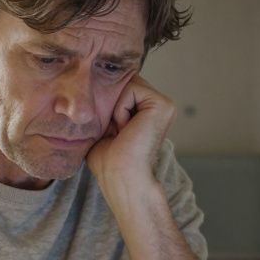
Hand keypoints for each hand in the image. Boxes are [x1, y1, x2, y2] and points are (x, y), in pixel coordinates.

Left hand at [86, 76, 174, 193]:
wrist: (120, 177)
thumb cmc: (108, 161)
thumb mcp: (103, 126)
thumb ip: (106, 105)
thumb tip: (95, 85)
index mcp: (147, 111)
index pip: (120, 87)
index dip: (106, 103)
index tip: (110, 131)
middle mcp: (158, 106)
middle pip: (123, 82)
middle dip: (110, 103)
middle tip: (115, 132)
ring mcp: (164, 104)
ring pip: (126, 83)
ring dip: (115, 108)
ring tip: (122, 132)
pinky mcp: (164, 104)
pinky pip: (131, 88)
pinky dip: (120, 109)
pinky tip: (126, 130)